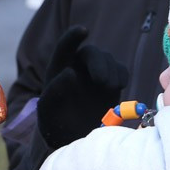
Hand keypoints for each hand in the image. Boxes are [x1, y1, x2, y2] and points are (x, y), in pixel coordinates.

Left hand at [37, 26, 128, 148]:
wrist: (74, 138)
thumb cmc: (56, 123)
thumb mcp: (48, 109)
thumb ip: (55, 90)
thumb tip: (70, 72)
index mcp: (58, 68)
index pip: (65, 47)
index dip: (73, 37)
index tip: (83, 31)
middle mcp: (78, 66)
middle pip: (91, 53)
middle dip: (98, 63)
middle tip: (101, 82)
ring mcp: (96, 72)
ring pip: (107, 60)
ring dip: (110, 72)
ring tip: (108, 88)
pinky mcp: (112, 80)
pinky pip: (120, 70)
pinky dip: (121, 76)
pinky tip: (118, 86)